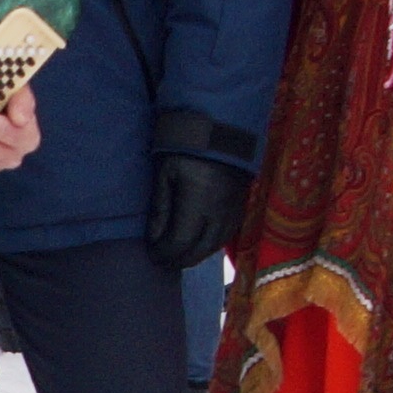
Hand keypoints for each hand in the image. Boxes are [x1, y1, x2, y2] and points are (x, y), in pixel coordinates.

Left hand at [143, 151, 251, 272]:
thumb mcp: (165, 174)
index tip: (152, 255)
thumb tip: (154, 239)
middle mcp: (219, 213)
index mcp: (198, 202)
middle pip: (199, 251)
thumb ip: (160, 208)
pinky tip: (197, 245)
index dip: (164, 253)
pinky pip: (225, 238)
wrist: (222, 131)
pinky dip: (208, 247)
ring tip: (177, 256)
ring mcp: (233, 213)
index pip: (180, 242)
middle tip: (162, 261)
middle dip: (178, 260)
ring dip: (194, 256)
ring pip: (213, 248)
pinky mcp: (241, 210)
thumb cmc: (186, 149)